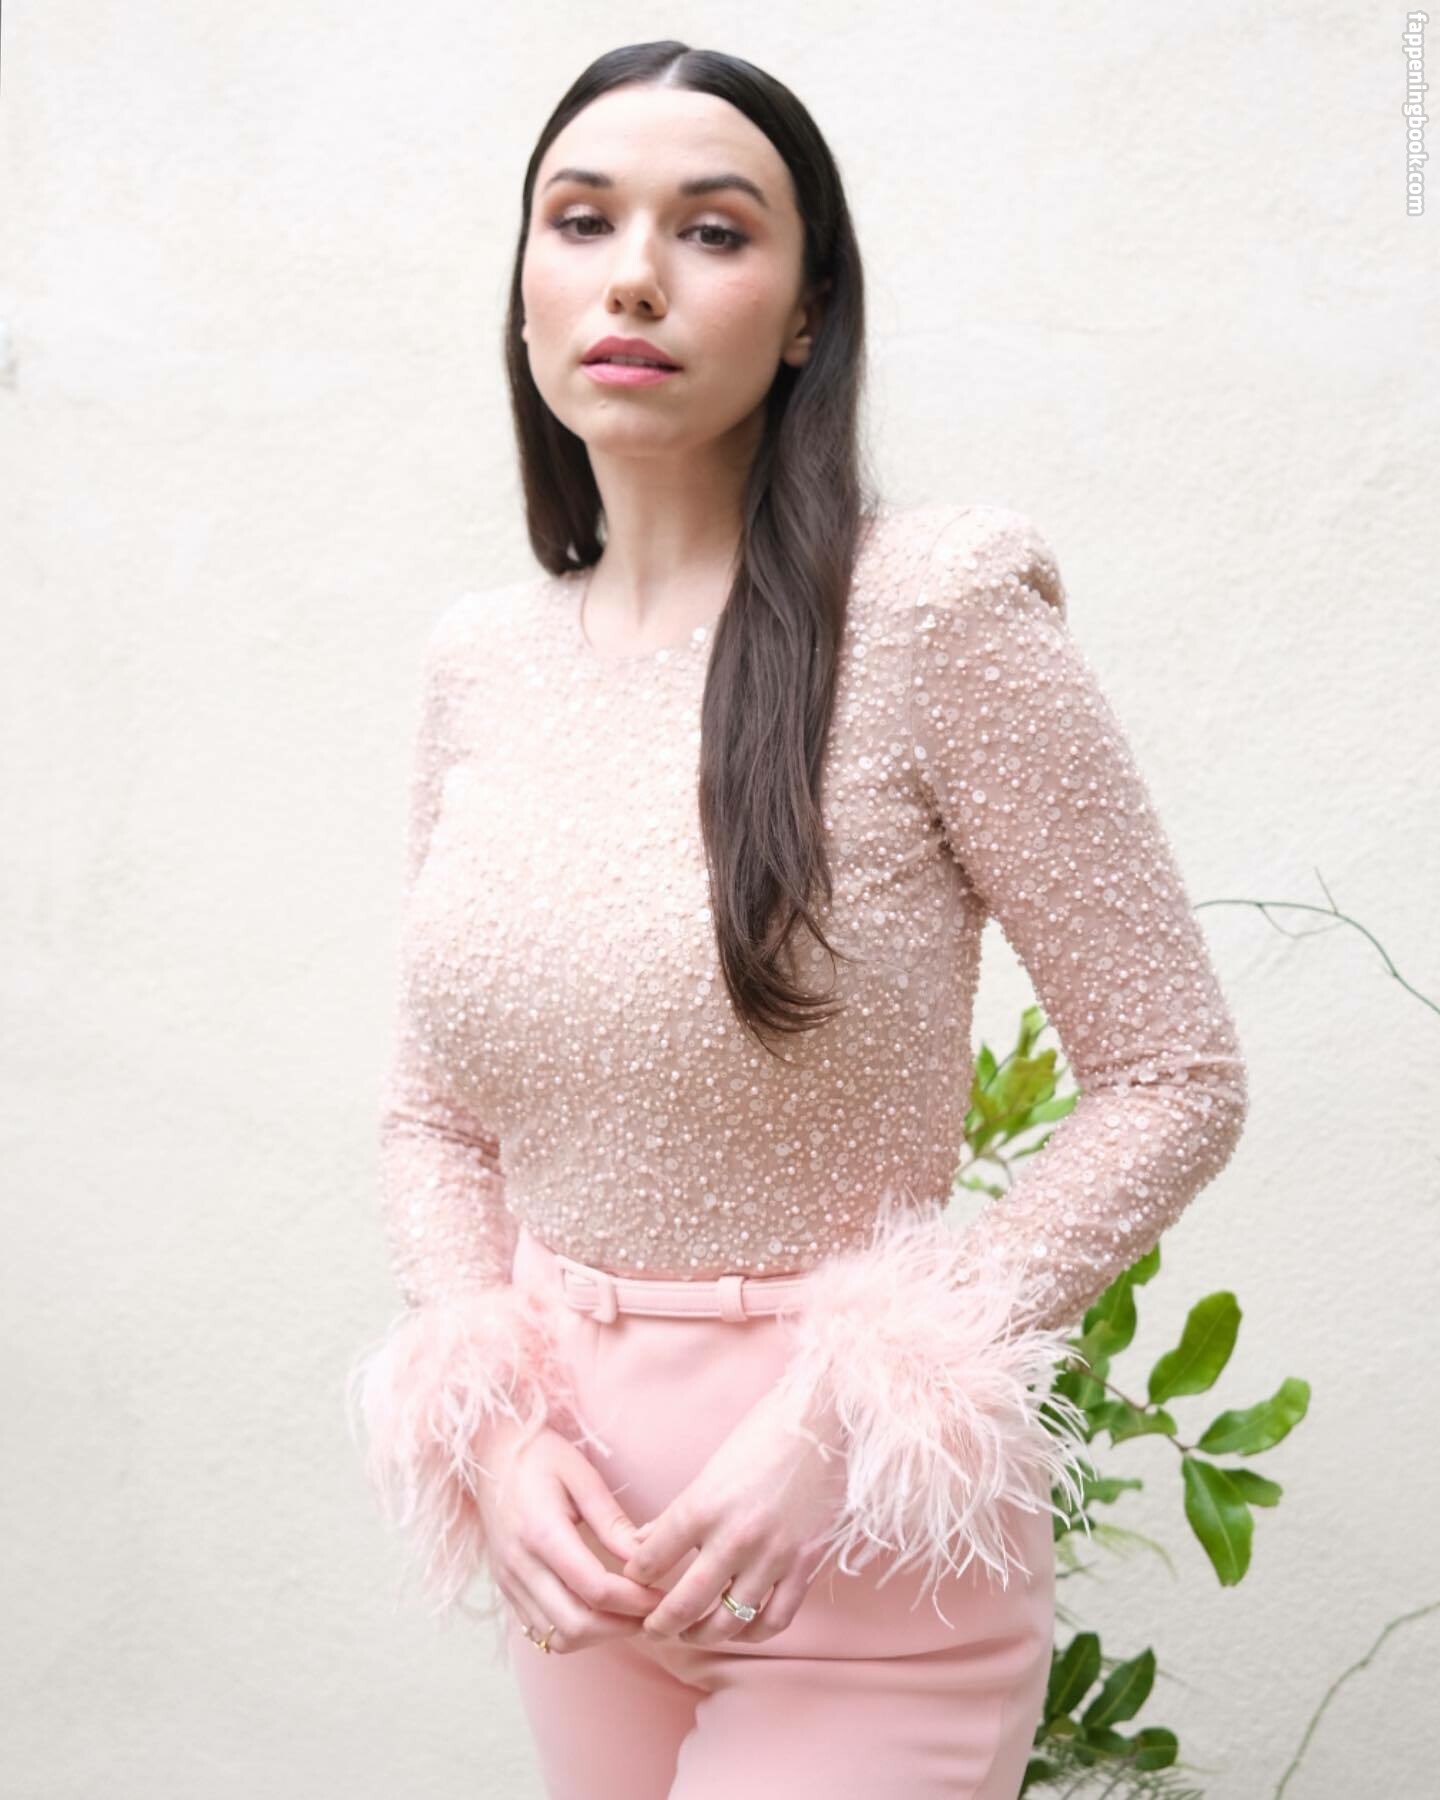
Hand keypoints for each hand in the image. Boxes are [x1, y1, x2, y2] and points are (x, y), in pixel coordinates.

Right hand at [478, 1419, 669, 1653]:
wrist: (489, 1454)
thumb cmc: (539, 1456)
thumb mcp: (582, 1475)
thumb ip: (612, 1521)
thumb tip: (644, 1558)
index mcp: (541, 1533)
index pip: (594, 1589)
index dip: (635, 1601)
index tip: (664, 1595)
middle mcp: (520, 1566)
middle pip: (576, 1625)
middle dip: (621, 1627)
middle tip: (652, 1612)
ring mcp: (509, 1582)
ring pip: (558, 1638)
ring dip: (599, 1635)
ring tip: (629, 1614)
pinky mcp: (506, 1589)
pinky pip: (541, 1631)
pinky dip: (575, 1633)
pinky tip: (598, 1612)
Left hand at [620, 1382, 848, 1645]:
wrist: (824, 1420)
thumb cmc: (764, 1433)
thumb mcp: (712, 1468)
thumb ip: (680, 1511)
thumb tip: (645, 1542)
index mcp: (703, 1505)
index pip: (652, 1559)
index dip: (635, 1577)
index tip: (633, 1581)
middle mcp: (734, 1537)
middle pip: (684, 1604)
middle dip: (659, 1624)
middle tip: (650, 1629)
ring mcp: (772, 1556)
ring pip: (728, 1622)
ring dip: (702, 1635)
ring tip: (691, 1633)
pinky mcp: (805, 1565)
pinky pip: (775, 1619)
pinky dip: (753, 1632)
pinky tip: (740, 1627)